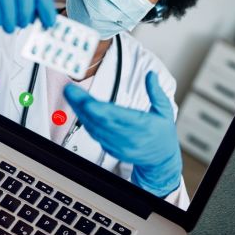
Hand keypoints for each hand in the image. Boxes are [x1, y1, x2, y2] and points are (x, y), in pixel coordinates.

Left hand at [64, 71, 182, 196]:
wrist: (161, 159)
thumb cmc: (162, 134)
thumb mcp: (165, 111)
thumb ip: (156, 92)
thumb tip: (150, 75)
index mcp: (143, 126)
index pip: (117, 117)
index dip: (99, 109)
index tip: (86, 100)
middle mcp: (128, 137)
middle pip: (99, 120)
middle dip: (82, 105)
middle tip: (70, 90)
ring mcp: (118, 145)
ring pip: (94, 128)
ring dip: (80, 112)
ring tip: (71, 96)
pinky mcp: (111, 149)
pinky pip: (95, 135)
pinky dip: (85, 122)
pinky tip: (79, 109)